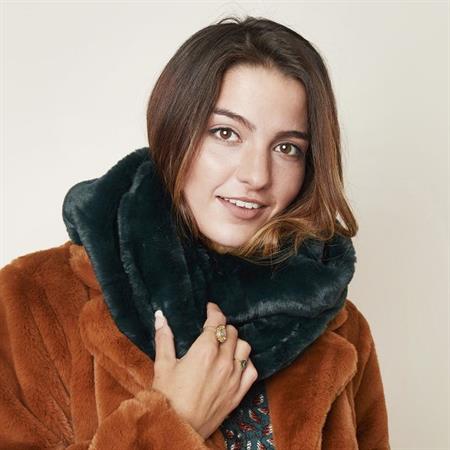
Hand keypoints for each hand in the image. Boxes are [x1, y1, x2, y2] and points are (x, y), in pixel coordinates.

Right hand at [151, 301, 257, 439]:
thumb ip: (164, 338)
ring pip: (245, 347)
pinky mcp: (238, 393)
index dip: (214, 311)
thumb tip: (160, 316)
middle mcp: (223, 361)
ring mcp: (233, 377)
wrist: (178, 428)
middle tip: (213, 329)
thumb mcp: (163, 365)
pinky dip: (246, 362)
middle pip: (232, 332)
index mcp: (205, 350)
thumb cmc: (168, 397)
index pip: (217, 321)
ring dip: (236, 342)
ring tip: (225, 344)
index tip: (210, 309)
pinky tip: (237, 362)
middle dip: (223, 327)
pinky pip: (252, 370)